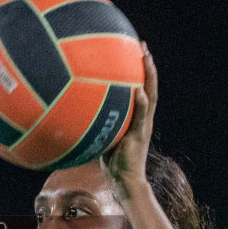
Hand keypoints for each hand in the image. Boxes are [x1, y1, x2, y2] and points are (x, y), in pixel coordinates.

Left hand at [102, 43, 157, 193]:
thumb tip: (76, 111)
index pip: (142, 89)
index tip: (136, 51)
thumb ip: (98, 122)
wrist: (125, 181)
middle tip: (143, 46)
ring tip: (147, 59)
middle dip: (148, 66)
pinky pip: (142, 117)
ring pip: (151, 96)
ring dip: (150, 77)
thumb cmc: (112, 162)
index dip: (141, 71)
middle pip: (150, 87)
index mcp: (137, 118)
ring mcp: (144, 126)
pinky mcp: (140, 136)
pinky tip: (139, 91)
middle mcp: (144, 119)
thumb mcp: (104, 137)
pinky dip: (142, 103)